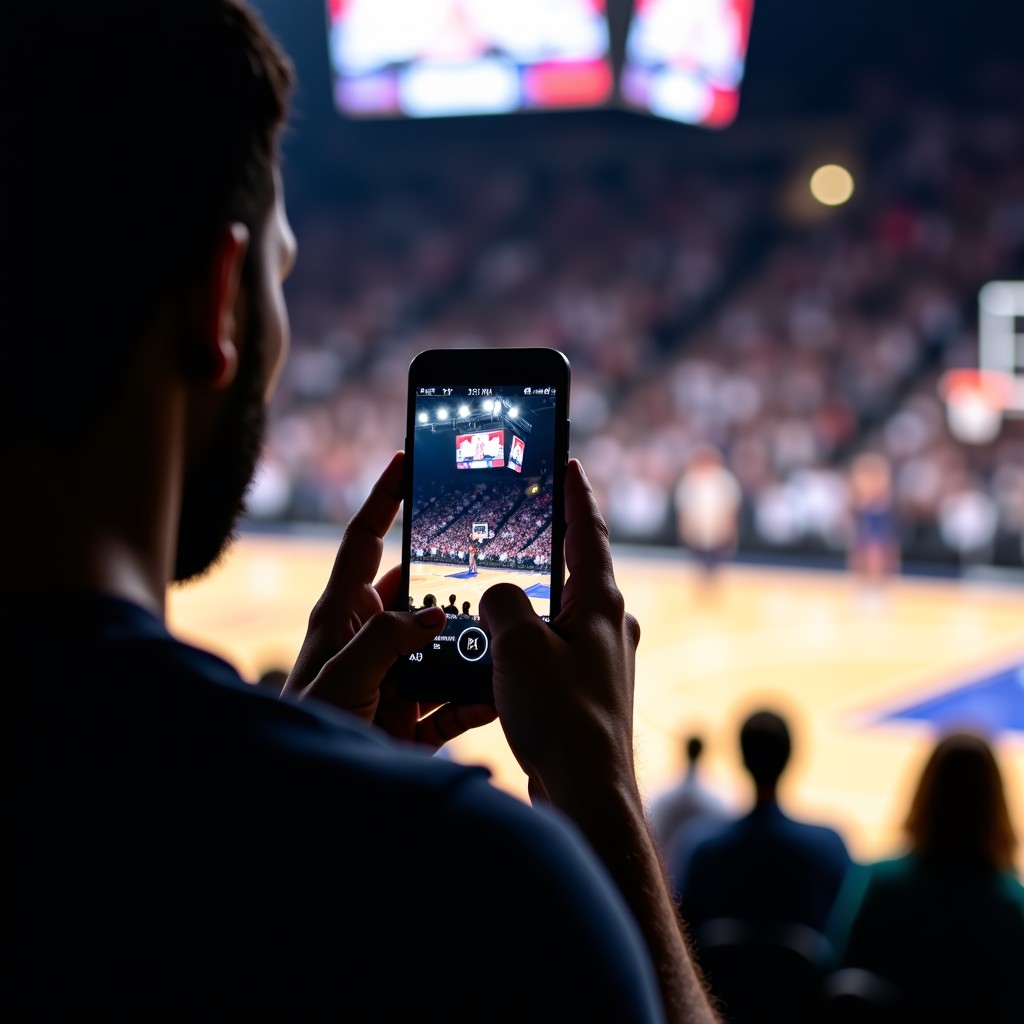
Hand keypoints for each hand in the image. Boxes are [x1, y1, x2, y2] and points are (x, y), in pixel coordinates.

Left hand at [283, 452, 496, 746]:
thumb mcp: (341, 678)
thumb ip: (385, 639)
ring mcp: (396, 675)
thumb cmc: (309, 727)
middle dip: (453, 582)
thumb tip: (433, 614)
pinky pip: (455, 698)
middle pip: (420, 592)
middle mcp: (372, 638)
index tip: (407, 460)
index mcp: (344, 614)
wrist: (310, 796)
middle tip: (491, 566)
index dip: (384, 498)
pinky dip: (476, 698)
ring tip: (504, 635)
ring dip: (471, 643)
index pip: (364, 540)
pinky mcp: (414, 714)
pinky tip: (498, 696)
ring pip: (444, 644)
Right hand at [480, 459, 640, 806]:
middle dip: (544, 557)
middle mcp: (610, 626)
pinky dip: (529, 649)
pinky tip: (500, 662)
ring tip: (491, 610)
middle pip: (573, 574)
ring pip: (559, 619)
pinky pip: (554, 654)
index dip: (577, 494)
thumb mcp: (516, 643)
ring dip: (529, 611)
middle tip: (516, 537)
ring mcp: (604, 661)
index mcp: (600, 602)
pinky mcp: (590, 693)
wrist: (587, 792)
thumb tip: (501, 599)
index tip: (571, 464)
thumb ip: (502, 601)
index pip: (588, 531)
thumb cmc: (560, 714)